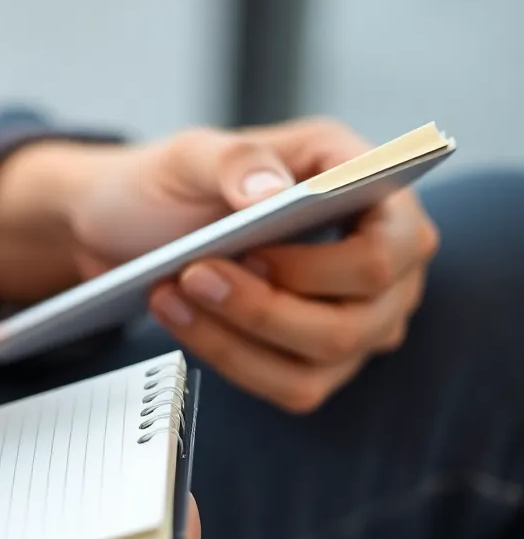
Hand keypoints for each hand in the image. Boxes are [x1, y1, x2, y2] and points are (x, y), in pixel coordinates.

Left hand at [67, 117, 437, 412]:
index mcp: (369, 185)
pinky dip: (230, 356)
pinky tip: (180, 318)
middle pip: (359, 315)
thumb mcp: (193, 153)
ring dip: (239, 335)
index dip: (327, 260)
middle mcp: (385, 255)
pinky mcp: (324, 359)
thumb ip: (236, 159)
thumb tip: (271, 192)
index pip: (396, 243)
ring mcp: (363, 314)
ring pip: (326, 356)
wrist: (141, 224)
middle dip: (266, 305)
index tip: (251, 251)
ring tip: (170, 293)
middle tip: (194, 274)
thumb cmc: (183, 182)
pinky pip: (295, 386)